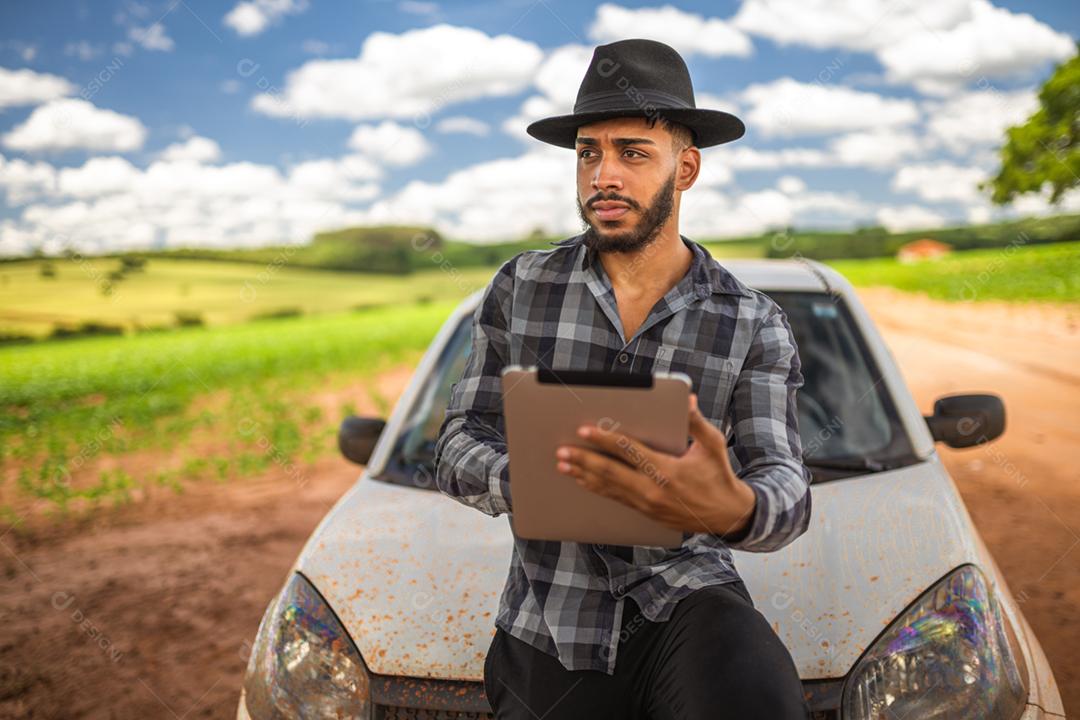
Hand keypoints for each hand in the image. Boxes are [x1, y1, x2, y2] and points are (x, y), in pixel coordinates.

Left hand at [554, 393, 756, 535]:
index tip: (585, 430)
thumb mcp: (713, 445)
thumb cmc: (719, 475)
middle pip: (610, 472)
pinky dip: (596, 488)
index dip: (605, 439)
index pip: (629, 451)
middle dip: (583, 460)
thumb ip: (695, 422)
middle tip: (562, 451)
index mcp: (667, 469)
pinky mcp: (645, 512)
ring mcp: (647, 503)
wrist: (727, 515)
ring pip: (608, 488)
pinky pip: (615, 498)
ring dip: (583, 475)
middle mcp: (653, 488)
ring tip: (563, 466)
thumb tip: (688, 399)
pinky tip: (583, 480)